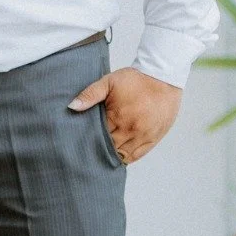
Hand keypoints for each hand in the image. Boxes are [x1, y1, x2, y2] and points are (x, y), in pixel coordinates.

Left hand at [67, 66, 181, 163]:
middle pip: (110, 148)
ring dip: (113, 156)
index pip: (98, 137)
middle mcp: (131, 130)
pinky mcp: (154, 138)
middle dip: (99, 150)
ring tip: (103, 156)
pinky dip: (127, 158)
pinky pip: (138, 155)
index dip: (89, 140)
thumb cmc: (135, 80)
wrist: (163, 77)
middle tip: (90, 151)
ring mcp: (143, 136)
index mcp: (117, 117)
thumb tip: (72, 106)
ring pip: (123, 155)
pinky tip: (119, 157)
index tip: (82, 142)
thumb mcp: (109, 82)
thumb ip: (90, 94)